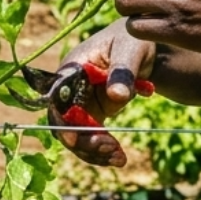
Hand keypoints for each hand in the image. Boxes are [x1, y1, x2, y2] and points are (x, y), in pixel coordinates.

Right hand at [49, 20, 154, 167]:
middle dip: (83, 141)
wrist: (142, 47)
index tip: (75, 139)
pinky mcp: (91, 114)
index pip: (58, 98)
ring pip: (76, 135)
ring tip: (118, 158)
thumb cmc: (133, 41)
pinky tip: (119, 158)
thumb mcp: (131, 50)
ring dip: (94, 150)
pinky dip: (102, 150)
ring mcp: (80, 103)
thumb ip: (123, 72)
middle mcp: (70, 88)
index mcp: (73, 67)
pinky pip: (90, 137)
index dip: (62, 120)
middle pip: (64, 122)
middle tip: (110, 149)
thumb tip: (116, 96)